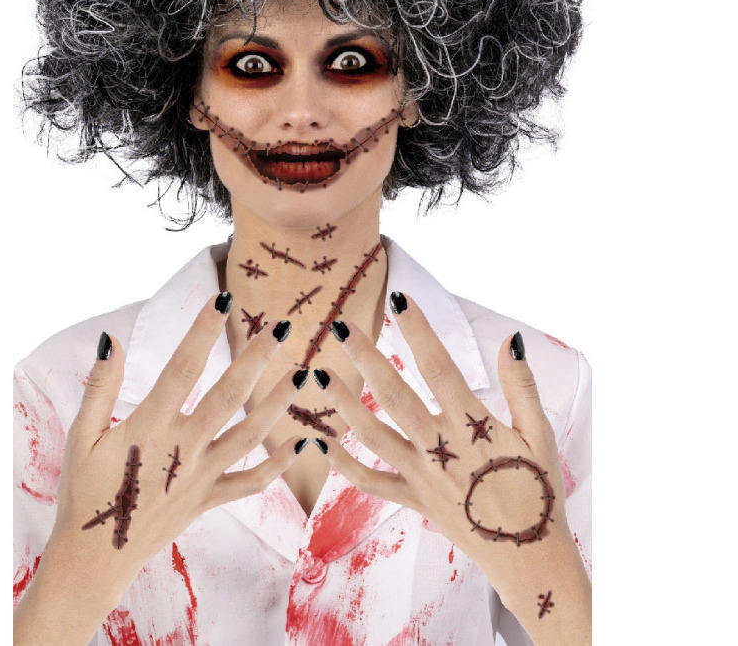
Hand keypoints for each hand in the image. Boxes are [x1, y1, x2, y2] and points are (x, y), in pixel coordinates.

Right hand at [16, 292, 302, 640]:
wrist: (93, 559)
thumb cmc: (83, 492)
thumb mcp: (80, 437)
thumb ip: (100, 387)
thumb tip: (110, 339)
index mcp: (150, 426)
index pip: (183, 366)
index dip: (204, 329)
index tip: (223, 298)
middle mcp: (183, 447)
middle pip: (230, 394)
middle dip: (258, 357)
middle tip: (284, 326)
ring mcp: (201, 476)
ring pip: (250, 434)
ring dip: (280, 403)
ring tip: (304, 374)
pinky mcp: (209, 499)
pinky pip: (250, 482)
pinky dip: (278, 464)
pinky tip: (302, 443)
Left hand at [314, 291, 590, 642]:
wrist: (530, 559)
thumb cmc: (539, 492)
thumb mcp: (540, 436)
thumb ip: (521, 386)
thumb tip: (510, 339)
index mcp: (472, 426)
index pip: (439, 367)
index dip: (418, 331)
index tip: (399, 301)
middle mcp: (440, 448)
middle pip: (394, 395)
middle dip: (365, 358)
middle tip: (341, 326)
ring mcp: (421, 476)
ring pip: (372, 435)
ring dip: (343, 403)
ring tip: (319, 374)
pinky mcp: (412, 500)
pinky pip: (371, 482)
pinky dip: (343, 463)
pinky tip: (320, 442)